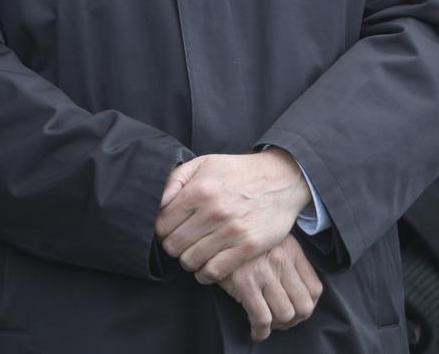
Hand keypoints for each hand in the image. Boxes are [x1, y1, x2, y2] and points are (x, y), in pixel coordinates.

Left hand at [155, 150, 312, 281]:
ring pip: (191, 260)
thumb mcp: (203, 163)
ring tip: (192, 255)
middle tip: (179, 244)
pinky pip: (215, 271)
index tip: (167, 231)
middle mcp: (213, 212)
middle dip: (172, 247)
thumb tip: (157, 202)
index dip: (160, 231)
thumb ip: (175, 179)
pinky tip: (205, 267)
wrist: (280, 180)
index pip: (162, 224)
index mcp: (199, 190)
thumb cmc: (237, 172)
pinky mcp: (248, 247)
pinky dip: (205, 274)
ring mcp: (232, 231)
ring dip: (187, 261)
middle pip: (174, 245)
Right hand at [216, 235, 323, 341]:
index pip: (314, 289)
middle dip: (294, 321)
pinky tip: (255, 332)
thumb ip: (284, 257)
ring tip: (267, 325)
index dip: (308, 307)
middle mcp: (281, 260)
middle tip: (281, 322)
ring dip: (277, 326)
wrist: (212, 226)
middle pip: (303, 306)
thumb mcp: (269, 237)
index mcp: (291, 250)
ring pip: (285, 314)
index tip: (296, 312)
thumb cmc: (239, 236)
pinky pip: (261, 317)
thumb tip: (292, 288)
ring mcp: (263, 271)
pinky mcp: (243, 281)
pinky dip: (261, 331)